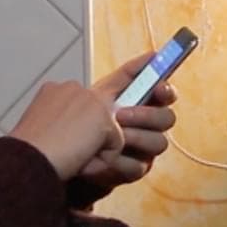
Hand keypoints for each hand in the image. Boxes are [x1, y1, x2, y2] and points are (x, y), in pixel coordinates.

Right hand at [8, 80, 122, 179]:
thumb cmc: (26, 153)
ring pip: (108, 133)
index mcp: (54, 89)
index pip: (82, 103)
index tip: (72, 130)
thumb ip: (63, 123)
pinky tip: (78, 161)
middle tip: (68, 151)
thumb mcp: (42, 130)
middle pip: (100, 118)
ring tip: (68, 156)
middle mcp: (74, 88)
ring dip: (93, 150)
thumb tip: (83, 135)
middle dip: (92, 137)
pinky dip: (100, 161)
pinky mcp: (104, 118)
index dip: (84, 119)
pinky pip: (115, 147)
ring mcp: (90, 100)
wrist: (26, 159)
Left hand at [78, 52, 178, 187]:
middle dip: (146, 115)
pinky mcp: (133, 170)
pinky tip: (101, 158)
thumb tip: (154, 55)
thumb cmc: (81, 121)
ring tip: (109, 138)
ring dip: (135, 137)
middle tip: (120, 115)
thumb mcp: (99, 94)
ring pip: (158, 142)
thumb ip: (127, 76)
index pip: (163, 92)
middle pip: (167, 118)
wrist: (59, 154)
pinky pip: (138, 166)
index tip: (158, 87)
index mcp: (141, 103)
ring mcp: (144, 149)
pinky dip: (118, 162)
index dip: (165, 88)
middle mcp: (148, 126)